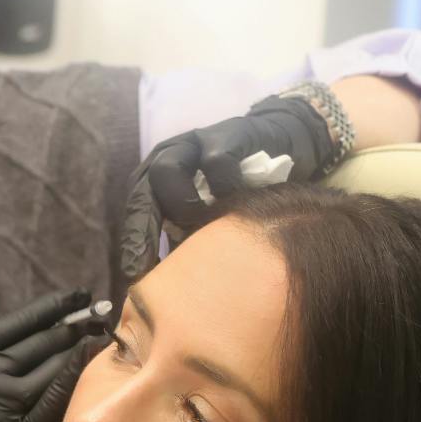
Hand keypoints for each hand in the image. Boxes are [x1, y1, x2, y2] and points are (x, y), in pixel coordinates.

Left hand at [120, 93, 335, 281]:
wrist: (286, 143)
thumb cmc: (241, 189)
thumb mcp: (210, 216)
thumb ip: (189, 239)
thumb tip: (171, 287)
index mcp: (157, 179)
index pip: (135, 213)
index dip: (135, 244)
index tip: (136, 278)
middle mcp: (168, 158)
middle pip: (140, 192)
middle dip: (143, 231)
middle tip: (152, 265)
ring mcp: (194, 144)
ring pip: (166, 171)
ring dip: (182, 203)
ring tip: (203, 224)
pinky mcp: (226, 134)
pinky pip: (215, 161)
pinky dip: (224, 185)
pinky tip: (239, 200)